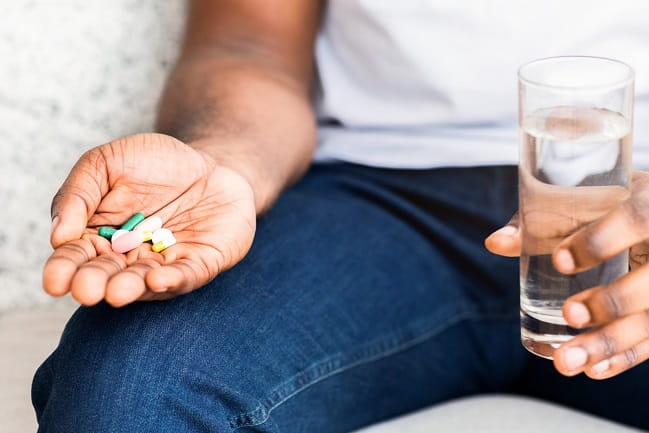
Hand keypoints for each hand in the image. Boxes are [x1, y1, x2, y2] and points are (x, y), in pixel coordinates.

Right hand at [43, 133, 255, 306]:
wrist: (210, 165)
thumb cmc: (154, 164)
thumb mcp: (106, 163)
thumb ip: (78, 195)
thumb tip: (57, 236)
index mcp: (98, 237)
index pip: (76, 256)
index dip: (64, 269)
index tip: (54, 282)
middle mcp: (128, 258)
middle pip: (107, 274)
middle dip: (95, 283)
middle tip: (86, 291)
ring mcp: (164, 264)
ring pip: (143, 281)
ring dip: (130, 288)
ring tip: (116, 293)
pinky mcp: (199, 264)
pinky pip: (185, 275)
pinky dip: (172, 280)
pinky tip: (158, 279)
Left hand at [486, 171, 648, 378]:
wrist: (648, 213)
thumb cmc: (608, 204)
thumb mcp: (584, 200)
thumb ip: (539, 219)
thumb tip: (494, 244)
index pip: (636, 220)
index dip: (600, 242)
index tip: (559, 261)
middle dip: (611, 303)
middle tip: (569, 314)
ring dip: (610, 344)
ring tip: (566, 360)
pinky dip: (623, 358)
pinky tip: (593, 370)